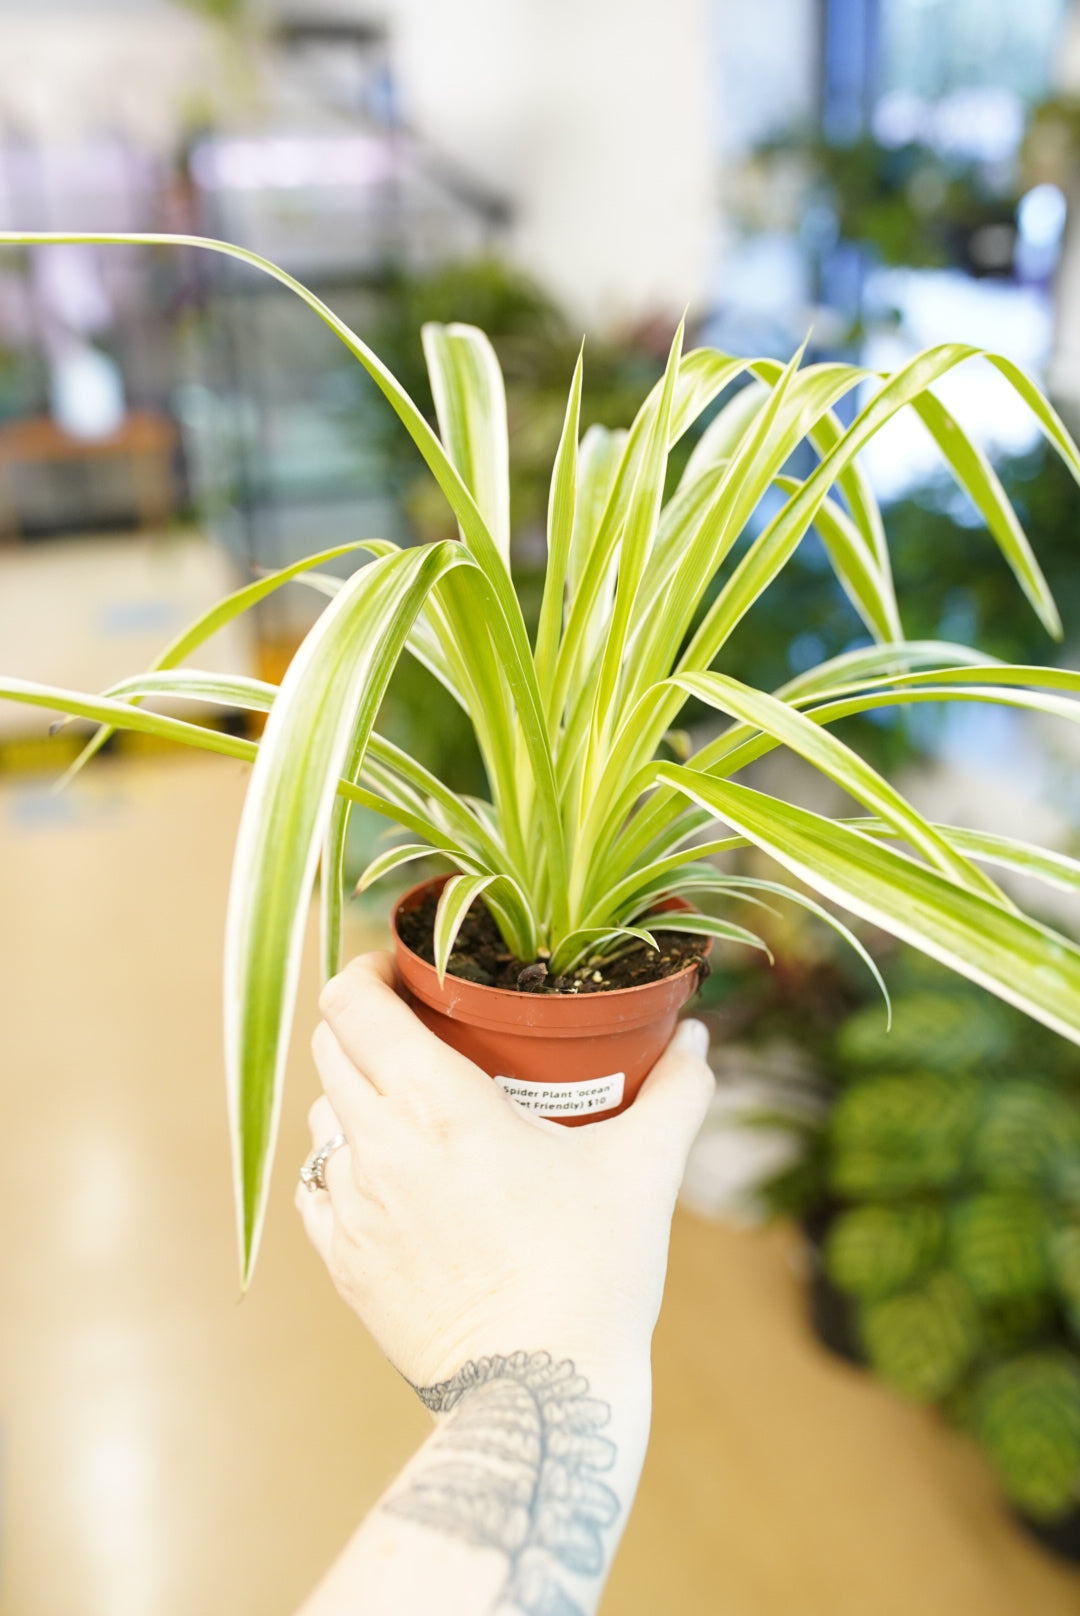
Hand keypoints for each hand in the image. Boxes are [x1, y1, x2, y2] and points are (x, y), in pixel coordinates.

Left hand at [296, 952, 713, 1390]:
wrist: (541, 1394)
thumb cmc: (591, 1273)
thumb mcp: (643, 1170)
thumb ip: (676, 1092)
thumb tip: (695, 1038)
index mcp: (436, 1105)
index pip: (352, 1004)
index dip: (365, 971)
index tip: (399, 969)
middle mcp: (377, 1146)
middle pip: (331, 1048)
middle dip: (364, 1024)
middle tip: (416, 1028)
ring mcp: (352, 1209)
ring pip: (321, 1116)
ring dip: (355, 1093)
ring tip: (409, 1105)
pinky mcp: (344, 1265)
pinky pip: (318, 1188)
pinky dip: (344, 1165)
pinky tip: (390, 1177)